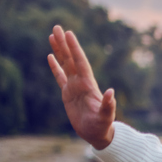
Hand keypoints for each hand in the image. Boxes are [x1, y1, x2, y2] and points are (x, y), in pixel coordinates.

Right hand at [48, 25, 115, 149]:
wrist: (98, 134)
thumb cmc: (102, 126)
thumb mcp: (106, 116)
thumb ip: (108, 105)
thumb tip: (111, 92)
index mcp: (88, 85)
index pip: (80, 62)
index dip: (74, 48)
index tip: (69, 33)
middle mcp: (80, 82)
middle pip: (71, 59)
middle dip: (64, 43)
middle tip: (57, 27)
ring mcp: (74, 87)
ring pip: (65, 64)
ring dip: (59, 50)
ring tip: (52, 35)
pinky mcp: (68, 94)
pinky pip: (59, 77)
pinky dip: (55, 66)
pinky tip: (50, 56)